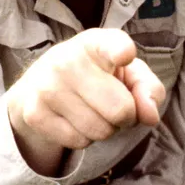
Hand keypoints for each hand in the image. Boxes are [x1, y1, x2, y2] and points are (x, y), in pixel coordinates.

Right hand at [7, 28, 165, 155]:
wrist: (40, 84)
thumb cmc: (97, 75)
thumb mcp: (127, 72)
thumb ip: (148, 89)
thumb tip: (150, 116)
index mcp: (94, 42)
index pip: (113, 46)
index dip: (122, 52)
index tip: (124, 56)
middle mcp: (67, 59)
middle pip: (120, 109)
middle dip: (125, 116)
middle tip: (113, 105)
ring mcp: (47, 86)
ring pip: (100, 131)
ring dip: (104, 129)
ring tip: (92, 110)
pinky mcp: (34, 113)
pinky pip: (79, 142)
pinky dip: (83, 138)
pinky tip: (74, 119)